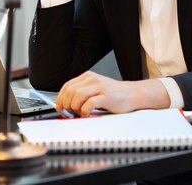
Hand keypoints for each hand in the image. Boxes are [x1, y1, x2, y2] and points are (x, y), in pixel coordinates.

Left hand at [55, 71, 170, 116]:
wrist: (132, 94)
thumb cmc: (113, 94)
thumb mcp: (94, 88)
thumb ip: (82, 92)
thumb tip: (66, 104)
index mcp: (87, 76)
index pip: (67, 86)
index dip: (60, 98)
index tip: (60, 107)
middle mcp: (92, 79)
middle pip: (70, 91)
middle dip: (67, 104)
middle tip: (71, 112)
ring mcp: (100, 87)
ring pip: (77, 96)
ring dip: (75, 107)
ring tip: (80, 112)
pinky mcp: (106, 96)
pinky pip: (90, 103)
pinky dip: (85, 110)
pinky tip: (87, 114)